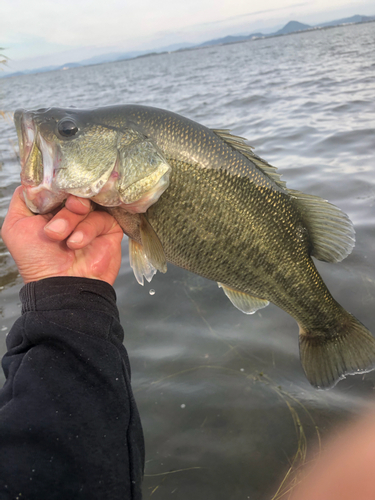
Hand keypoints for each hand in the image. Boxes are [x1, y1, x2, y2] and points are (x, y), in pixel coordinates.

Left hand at [1, 186, 123, 285]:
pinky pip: (102, 217)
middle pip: (73, 190)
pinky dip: (87, 230)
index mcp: (52, 208)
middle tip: (55, 228)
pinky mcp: (109, 228)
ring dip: (71, 221)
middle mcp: (72, 211)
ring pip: (86, 203)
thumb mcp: (16, 226)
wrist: (60, 284)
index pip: (57, 185)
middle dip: (63, 207)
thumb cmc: (37, 260)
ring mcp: (91, 218)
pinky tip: (77, 244)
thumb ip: (22, 198)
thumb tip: (35, 179)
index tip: (51, 196)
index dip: (54, 187)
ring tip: (64, 240)